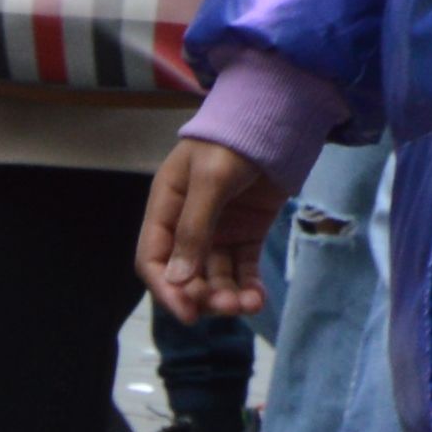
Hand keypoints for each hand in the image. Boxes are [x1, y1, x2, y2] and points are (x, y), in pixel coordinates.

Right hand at [141, 136, 279, 323]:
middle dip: (204, 295)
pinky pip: (242, 268)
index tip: (189, 313)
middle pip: (186, 274)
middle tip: (230, 305)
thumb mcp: (209, 179)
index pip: (154, 259)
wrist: (276, 117)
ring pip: (215, 276)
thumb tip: (178, 280)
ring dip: (228, 295)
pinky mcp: (247, 232)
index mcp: (166, 207)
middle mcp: (187, 224)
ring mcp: (219, 230)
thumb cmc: (234, 140)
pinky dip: (248, 286)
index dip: (167, 289)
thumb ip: (194, 228)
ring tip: (249, 305)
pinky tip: (258, 299)